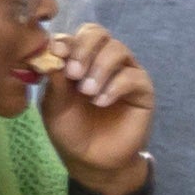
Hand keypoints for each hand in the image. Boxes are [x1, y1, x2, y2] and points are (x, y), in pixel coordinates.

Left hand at [30, 19, 156, 194]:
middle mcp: (102, 61)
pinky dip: (114, 86)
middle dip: (84, 49)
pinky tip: (100, 102)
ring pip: (118, 50)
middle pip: (99, 34)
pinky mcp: (142, 89)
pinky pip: (133, 76)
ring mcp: (125, 72)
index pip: (76, 36)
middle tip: (73, 73)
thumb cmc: (70, 131)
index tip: (57, 55)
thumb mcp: (54, 106)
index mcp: (78, 60)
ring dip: (99, 69)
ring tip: (86, 93)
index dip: (67, 41)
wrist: (92, 161)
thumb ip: (55, 80)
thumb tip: (53, 53)